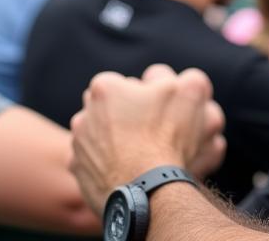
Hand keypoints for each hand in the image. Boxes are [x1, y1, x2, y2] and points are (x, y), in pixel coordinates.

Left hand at [70, 65, 225, 214]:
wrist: (148, 191)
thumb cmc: (166, 136)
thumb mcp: (190, 91)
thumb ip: (187, 77)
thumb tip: (182, 81)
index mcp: (104, 88)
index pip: (126, 84)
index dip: (146, 96)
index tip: (159, 110)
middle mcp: (84, 115)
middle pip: (109, 109)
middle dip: (125, 116)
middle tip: (150, 132)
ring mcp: (78, 147)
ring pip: (101, 136)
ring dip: (115, 141)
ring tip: (141, 155)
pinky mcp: (79, 174)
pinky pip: (94, 163)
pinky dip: (108, 165)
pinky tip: (129, 171)